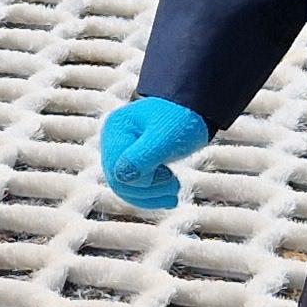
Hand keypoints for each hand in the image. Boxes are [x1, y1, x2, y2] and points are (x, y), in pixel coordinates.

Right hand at [99, 97, 211, 211]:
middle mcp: (112, 140)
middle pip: (119, 181)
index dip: (142, 182)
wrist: (194, 109)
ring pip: (126, 187)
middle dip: (148, 191)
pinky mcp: (130, 159)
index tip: (170, 176)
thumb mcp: (165, 139)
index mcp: (115, 129)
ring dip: (151, 196)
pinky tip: (169, 197)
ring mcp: (120, 150)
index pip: (117, 170)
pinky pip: (134, 185)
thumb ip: (142, 157)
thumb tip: (120, 177)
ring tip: (175, 192)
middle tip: (176, 188)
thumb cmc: (182, 119)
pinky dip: (151, 194)